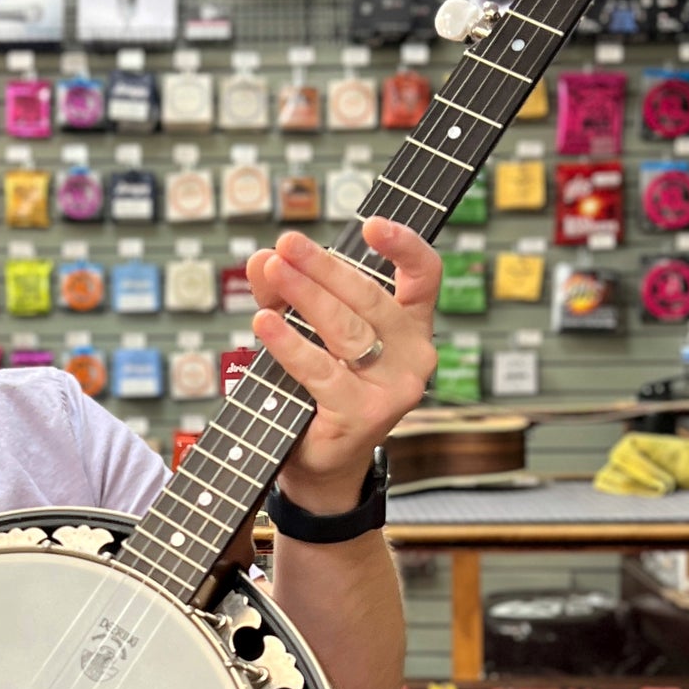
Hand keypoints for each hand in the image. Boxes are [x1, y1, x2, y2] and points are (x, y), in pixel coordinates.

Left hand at [247, 218, 439, 509]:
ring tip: (275, 272)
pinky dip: (289, 344)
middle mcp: (413, 355)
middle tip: (287, 244)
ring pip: (346, 330)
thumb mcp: (301, 329)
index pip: (424, 276)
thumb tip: (264, 259)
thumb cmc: (317, 388)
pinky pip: (321, 371)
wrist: (319, 463)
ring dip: (305, 296)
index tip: (372, 225)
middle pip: (370, 297)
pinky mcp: (364, 415)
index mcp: (411, 326)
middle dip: (323, 267)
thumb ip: (284, 292)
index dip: (405, 246)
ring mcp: (394, 388)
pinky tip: (264, 324)